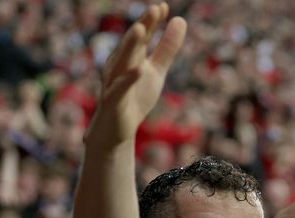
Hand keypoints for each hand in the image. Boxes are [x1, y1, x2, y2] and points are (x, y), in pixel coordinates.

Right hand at [85, 3, 185, 145]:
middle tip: (155, 8)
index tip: (163, 6)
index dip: (152, 21)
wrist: (118, 129)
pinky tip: (139, 70)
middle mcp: (119, 65)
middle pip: (132, 43)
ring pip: (122, 61)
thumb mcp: (156, 71)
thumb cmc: (135, 96)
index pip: (142, 36)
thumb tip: (180, 20)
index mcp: (130, 56)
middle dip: (143, 26)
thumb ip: (167, 48)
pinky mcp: (114, 101)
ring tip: (141, 28)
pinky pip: (120, 88)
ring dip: (130, 45)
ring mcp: (114, 82)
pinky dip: (129, 79)